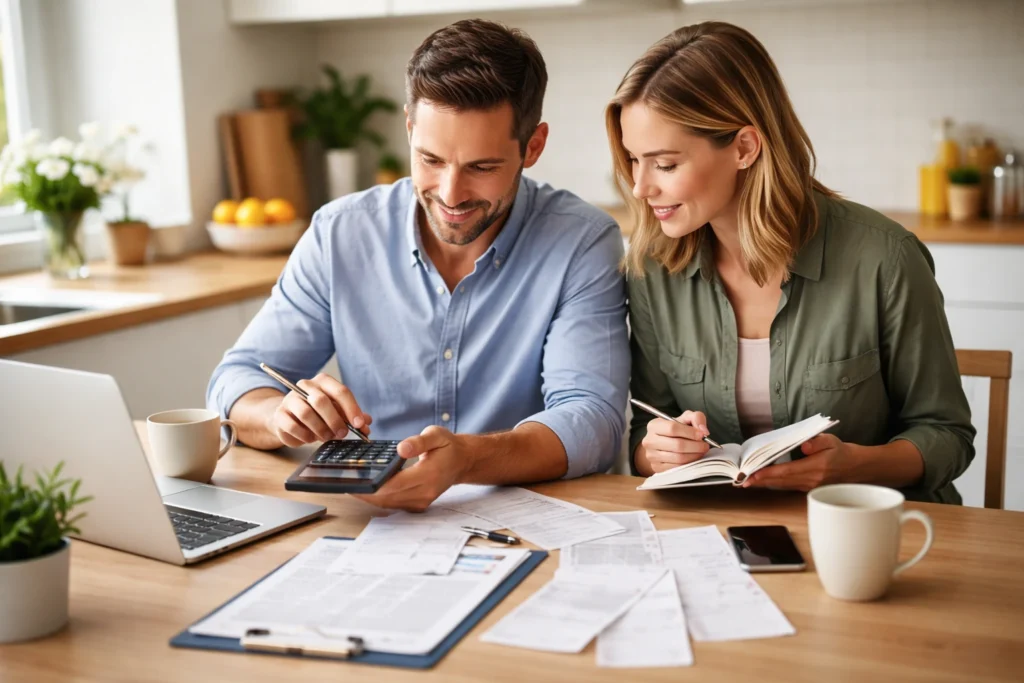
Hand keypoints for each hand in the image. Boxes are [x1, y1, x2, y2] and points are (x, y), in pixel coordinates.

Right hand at [267, 373, 371, 446]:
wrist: (290, 419)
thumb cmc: (318, 414)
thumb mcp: (338, 413)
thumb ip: (352, 417)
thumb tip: (366, 424)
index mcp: (323, 381)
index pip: (340, 391)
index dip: (352, 409)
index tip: (359, 425)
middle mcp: (305, 386)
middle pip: (321, 401)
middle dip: (335, 420)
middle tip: (343, 434)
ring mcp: (290, 399)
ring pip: (306, 413)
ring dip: (320, 429)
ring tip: (326, 437)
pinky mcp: (280, 414)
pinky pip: (293, 426)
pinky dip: (305, 436)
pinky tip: (311, 439)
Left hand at [353, 426, 467, 511]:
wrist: (462, 462)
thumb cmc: (448, 447)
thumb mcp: (437, 435)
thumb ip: (419, 441)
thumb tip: (401, 449)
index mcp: (429, 474)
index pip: (396, 484)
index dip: (374, 484)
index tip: (356, 480)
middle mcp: (425, 492)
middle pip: (388, 497)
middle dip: (365, 493)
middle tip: (345, 483)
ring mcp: (421, 501)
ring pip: (389, 504)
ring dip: (369, 498)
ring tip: (351, 486)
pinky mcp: (418, 504)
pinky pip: (394, 504)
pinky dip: (379, 499)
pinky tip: (366, 490)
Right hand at [640, 410, 710, 473]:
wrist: (662, 445)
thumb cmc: (676, 431)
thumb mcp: (685, 419)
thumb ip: (696, 418)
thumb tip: (704, 431)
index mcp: (654, 425)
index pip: (673, 428)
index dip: (690, 432)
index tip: (702, 435)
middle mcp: (649, 441)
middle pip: (677, 445)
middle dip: (696, 446)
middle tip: (705, 445)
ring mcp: (652, 456)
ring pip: (678, 458)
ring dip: (695, 455)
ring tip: (701, 451)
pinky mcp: (657, 468)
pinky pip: (677, 468)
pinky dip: (689, 464)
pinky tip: (693, 458)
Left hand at [742, 434, 850, 490]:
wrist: (856, 468)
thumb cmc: (842, 452)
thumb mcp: (832, 441)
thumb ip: (818, 442)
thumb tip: (805, 446)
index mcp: (816, 467)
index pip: (787, 471)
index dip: (769, 473)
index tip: (754, 474)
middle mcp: (811, 480)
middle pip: (781, 481)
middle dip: (761, 481)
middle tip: (743, 481)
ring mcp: (809, 486)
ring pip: (783, 485)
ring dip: (765, 484)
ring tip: (748, 482)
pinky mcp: (808, 488)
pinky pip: (788, 486)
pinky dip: (774, 484)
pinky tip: (764, 481)